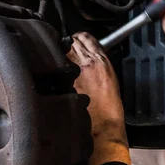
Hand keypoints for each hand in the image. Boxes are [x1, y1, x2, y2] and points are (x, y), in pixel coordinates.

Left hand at [67, 33, 130, 164]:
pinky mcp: (65, 83)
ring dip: (59, 53)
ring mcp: (75, 72)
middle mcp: (88, 63)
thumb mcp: (110, 79)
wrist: (104, 127)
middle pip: (71, 40)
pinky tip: (56, 75)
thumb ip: (98, 65)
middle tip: (63, 50)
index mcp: (102, 61)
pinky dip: (55, 68)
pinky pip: (56, 68)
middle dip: (66, 43)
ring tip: (58, 61)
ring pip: (62, 51)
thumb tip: (87, 58)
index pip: (86, 37)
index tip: (74, 40)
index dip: (77, 38)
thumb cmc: (109, 109)